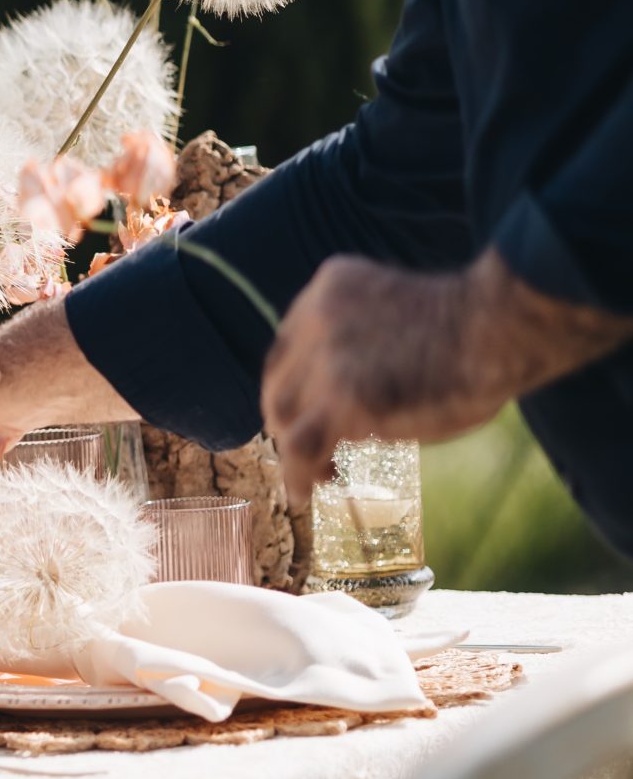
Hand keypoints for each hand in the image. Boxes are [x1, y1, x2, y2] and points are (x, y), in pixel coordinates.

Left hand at [261, 249, 632, 505]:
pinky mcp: (344, 398)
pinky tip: (305, 493)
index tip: (309, 416)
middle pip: (279, 383)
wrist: (499, 325)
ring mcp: (327, 357)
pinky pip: (302, 446)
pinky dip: (296, 475)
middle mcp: (317, 317)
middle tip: (313, 455)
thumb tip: (358, 397)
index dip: (295, 388)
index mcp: (330, 286)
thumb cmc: (477, 328)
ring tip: (318, 480)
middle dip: (289, 423)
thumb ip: (370, 341)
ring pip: (284, 416)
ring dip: (294, 453)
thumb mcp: (403, 313)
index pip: (288, 348)